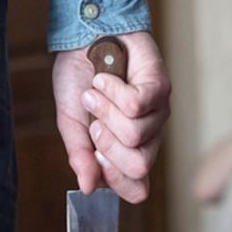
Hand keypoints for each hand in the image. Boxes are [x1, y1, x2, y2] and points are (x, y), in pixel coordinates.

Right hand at [52, 32, 170, 203]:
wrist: (84, 41)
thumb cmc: (80, 81)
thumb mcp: (71, 123)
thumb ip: (80, 156)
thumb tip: (87, 187)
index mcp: (126, 154)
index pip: (136, 190)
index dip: (115, 180)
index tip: (95, 156)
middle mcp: (147, 139)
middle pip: (138, 167)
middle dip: (107, 145)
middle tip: (94, 123)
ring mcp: (158, 115)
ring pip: (134, 134)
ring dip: (104, 111)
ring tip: (95, 93)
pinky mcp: (160, 89)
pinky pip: (136, 105)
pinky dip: (111, 90)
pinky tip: (104, 78)